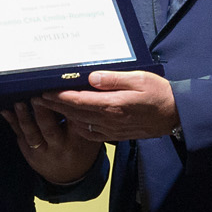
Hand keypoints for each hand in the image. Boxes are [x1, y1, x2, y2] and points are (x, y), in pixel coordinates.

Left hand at [2, 99, 102, 185]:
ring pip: (32, 134)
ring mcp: (42, 152)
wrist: (70, 177)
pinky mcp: (29, 154)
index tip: (60, 91)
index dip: (66, 107)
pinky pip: (20, 136)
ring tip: (19, 103)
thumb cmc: (82, 150)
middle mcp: (59, 148)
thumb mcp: (91, 137)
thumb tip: (78, 91)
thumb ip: (85, 118)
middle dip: (43, 112)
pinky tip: (5, 111)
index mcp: (77, 142)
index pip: (73, 122)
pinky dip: (13, 122)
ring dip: (24, 118)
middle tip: (37, 96)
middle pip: (50, 129)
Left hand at [40, 70, 179, 141]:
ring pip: (80, 123)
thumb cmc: (159, 93)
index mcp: (112, 105)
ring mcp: (111, 129)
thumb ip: (113, 79)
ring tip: (48, 107)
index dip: (58, 98)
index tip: (43, 92)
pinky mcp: (115, 135)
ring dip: (63, 116)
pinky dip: (77, 126)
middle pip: (74, 113)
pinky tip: (71, 120)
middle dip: (54, 106)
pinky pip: (90, 133)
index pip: (77, 101)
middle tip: (36, 98)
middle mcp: (108, 120)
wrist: (175, 115)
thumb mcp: (139, 79)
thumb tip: (91, 77)